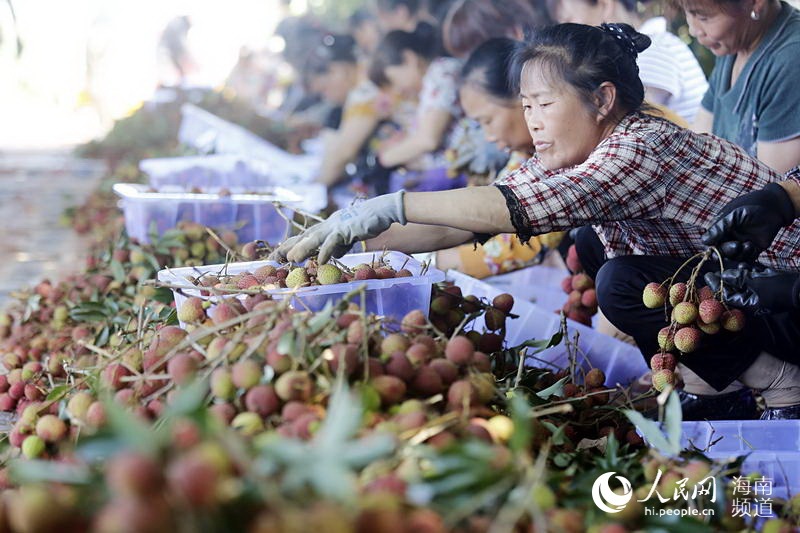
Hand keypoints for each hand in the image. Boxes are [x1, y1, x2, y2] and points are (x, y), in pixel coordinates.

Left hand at [270, 191, 406, 263]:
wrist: (383, 210)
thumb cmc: (368, 222)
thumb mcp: (350, 236)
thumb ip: (339, 245)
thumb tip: (332, 256)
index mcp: (328, 225)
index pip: (306, 236)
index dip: (292, 245)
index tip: (279, 255)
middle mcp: (329, 224)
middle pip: (305, 236)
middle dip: (289, 246)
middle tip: (274, 257)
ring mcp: (337, 225)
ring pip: (315, 238)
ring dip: (302, 248)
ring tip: (290, 258)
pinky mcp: (347, 228)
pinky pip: (334, 241)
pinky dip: (327, 250)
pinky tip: (320, 260)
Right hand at [702, 184, 795, 261]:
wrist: (774, 206)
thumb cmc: (750, 206)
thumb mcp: (733, 215)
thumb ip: (719, 228)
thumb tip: (704, 241)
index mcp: (719, 230)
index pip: (710, 244)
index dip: (712, 249)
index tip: (716, 249)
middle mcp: (728, 239)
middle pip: (721, 253)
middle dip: (726, 252)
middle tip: (736, 245)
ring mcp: (740, 244)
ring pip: (733, 258)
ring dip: (738, 254)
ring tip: (748, 244)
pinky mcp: (753, 249)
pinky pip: (746, 259)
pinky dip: (747, 256)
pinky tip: (751, 246)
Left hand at [704, 264, 799, 314]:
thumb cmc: (780, 288)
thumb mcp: (756, 282)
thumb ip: (739, 278)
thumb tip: (723, 275)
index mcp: (748, 304)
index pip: (727, 295)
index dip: (716, 285)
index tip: (707, 275)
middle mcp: (753, 298)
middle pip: (734, 287)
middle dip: (725, 277)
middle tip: (714, 266)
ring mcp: (762, 291)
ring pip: (744, 280)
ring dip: (737, 271)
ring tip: (728, 262)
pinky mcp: (769, 282)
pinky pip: (755, 276)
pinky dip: (749, 269)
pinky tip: (743, 262)